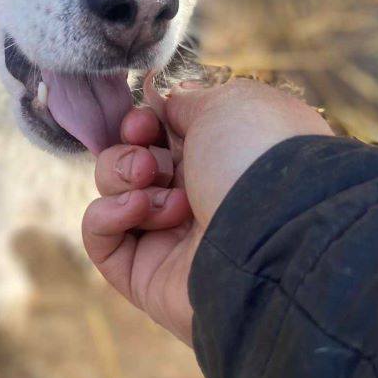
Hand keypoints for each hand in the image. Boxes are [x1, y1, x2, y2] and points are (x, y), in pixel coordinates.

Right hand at [82, 78, 332, 344]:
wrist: (277, 235)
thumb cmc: (259, 159)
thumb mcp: (229, 103)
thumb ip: (188, 101)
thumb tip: (165, 103)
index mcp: (222, 157)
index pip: (160, 135)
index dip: (142, 122)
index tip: (144, 121)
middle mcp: (198, 197)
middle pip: (131, 161)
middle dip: (130, 151)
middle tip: (149, 162)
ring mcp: (171, 239)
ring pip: (113, 194)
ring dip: (123, 179)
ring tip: (161, 192)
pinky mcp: (144, 277)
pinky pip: (100, 239)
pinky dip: (106, 215)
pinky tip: (135, 208)